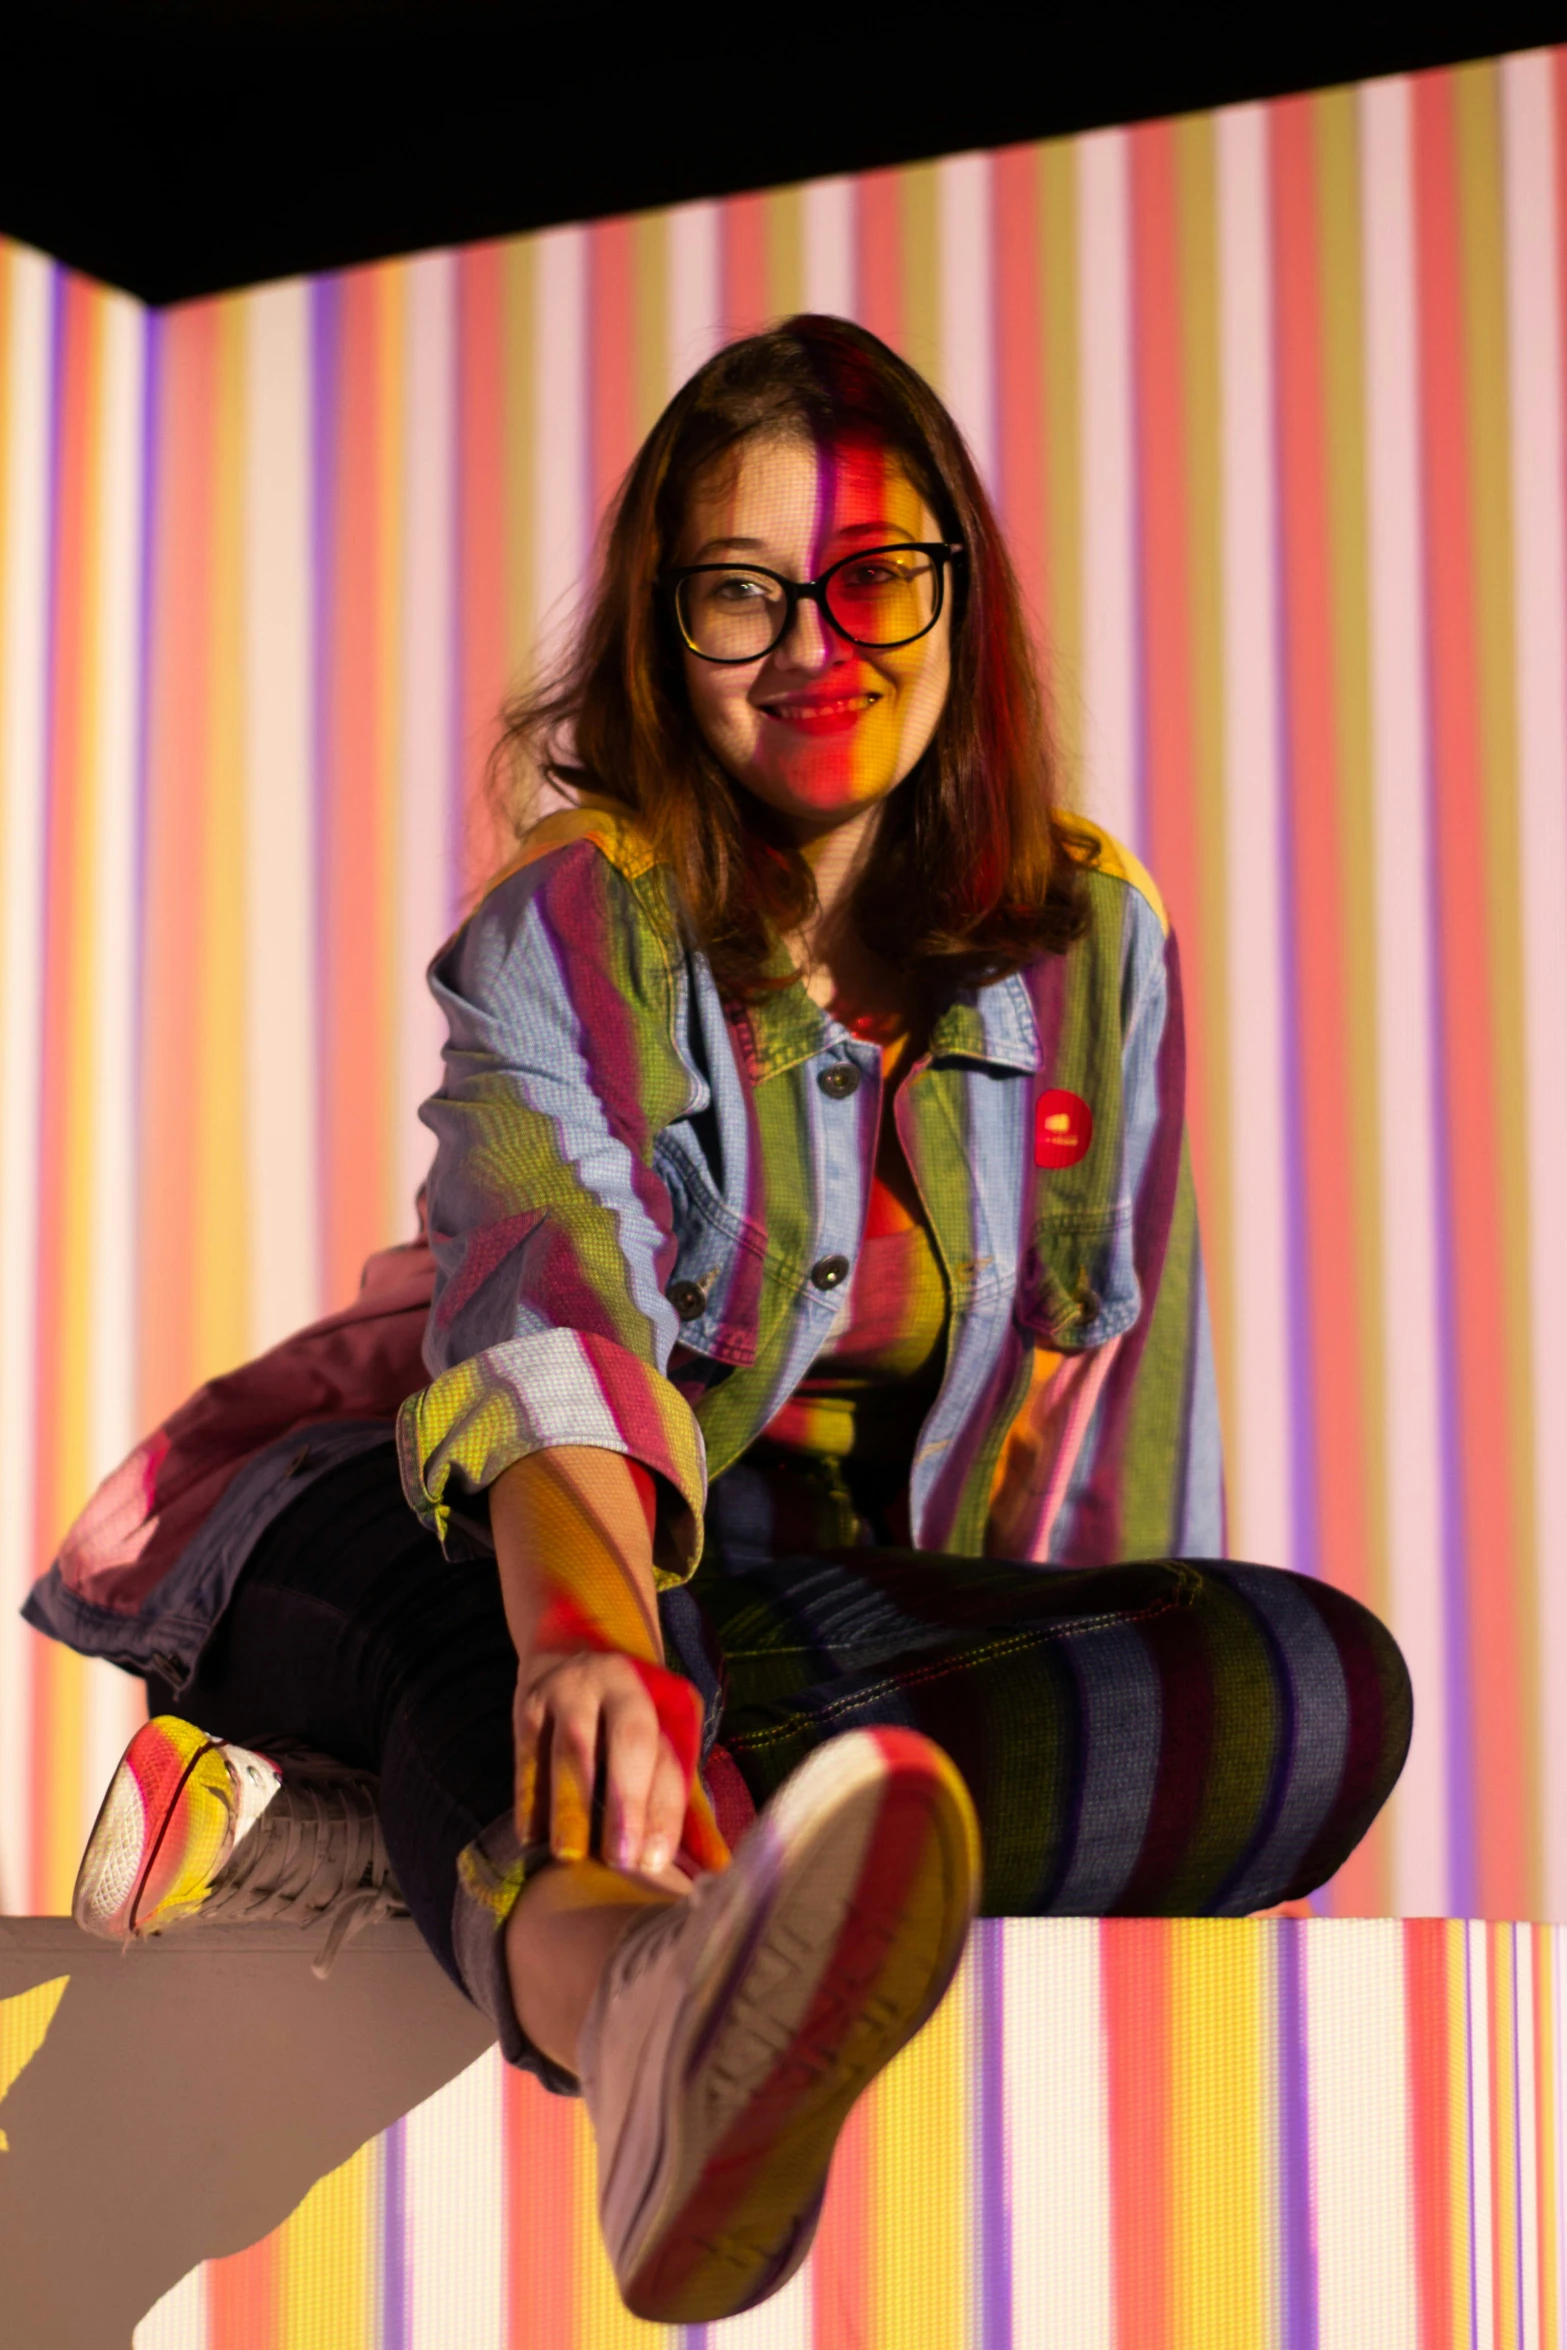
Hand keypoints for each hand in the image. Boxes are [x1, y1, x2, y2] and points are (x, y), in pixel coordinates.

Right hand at [514, 1648, 728, 1878]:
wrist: (571, 1652)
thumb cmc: (625, 1716)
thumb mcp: (659, 1738)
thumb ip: (679, 1797)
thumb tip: (716, 1863)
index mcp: (660, 1696)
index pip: (667, 1756)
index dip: (663, 1810)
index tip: (654, 1862)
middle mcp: (618, 1683)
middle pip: (629, 1740)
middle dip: (626, 1802)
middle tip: (620, 1860)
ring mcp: (570, 1688)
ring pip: (572, 1748)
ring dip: (572, 1805)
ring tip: (569, 1855)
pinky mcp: (529, 1701)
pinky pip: (529, 1753)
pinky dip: (530, 1796)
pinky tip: (531, 1836)